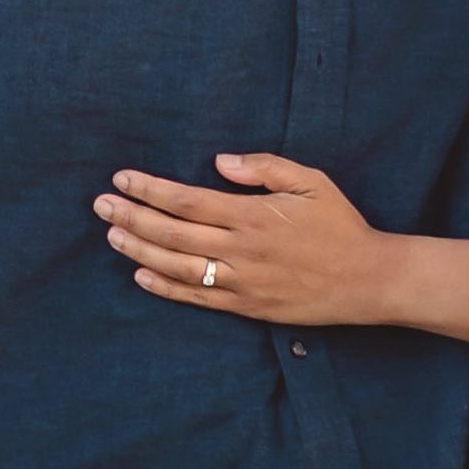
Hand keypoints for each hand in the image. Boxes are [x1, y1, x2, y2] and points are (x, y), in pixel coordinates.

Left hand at [97, 153, 397, 325]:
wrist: (368, 280)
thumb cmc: (340, 225)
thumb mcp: (311, 182)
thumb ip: (265, 168)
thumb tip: (220, 162)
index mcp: (253, 215)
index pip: (187, 200)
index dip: (150, 190)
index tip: (123, 179)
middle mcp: (241, 250)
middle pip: (172, 233)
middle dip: (132, 217)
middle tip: (101, 205)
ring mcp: (242, 281)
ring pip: (177, 266)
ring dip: (140, 250)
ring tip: (112, 236)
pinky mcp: (247, 306)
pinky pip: (197, 298)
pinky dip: (165, 288)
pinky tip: (141, 274)